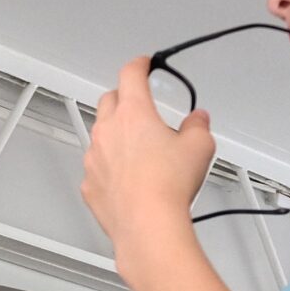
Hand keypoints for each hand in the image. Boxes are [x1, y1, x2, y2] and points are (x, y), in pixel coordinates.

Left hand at [82, 58, 215, 256]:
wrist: (147, 226)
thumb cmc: (168, 186)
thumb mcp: (199, 147)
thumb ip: (198, 126)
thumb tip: (198, 120)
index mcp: (134, 113)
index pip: (130, 75)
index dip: (138, 65)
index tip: (143, 64)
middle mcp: (108, 131)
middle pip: (109, 100)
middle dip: (123, 98)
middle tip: (140, 107)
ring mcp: (94, 158)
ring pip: (100, 135)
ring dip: (116, 135)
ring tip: (139, 151)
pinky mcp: (90, 184)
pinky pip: (97, 167)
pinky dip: (109, 167)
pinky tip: (128, 179)